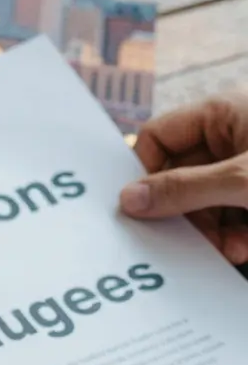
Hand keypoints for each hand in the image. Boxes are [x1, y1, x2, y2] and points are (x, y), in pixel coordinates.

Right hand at [119, 94, 247, 263]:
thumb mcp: (242, 180)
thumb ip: (184, 189)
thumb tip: (128, 199)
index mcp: (222, 114)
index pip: (157, 137)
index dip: (144, 172)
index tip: (140, 208)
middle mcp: (231, 137)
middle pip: (179, 176)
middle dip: (182, 214)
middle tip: (177, 242)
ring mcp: (245, 167)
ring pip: (205, 202)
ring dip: (209, 232)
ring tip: (223, 250)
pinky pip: (231, 215)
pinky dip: (234, 236)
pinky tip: (240, 248)